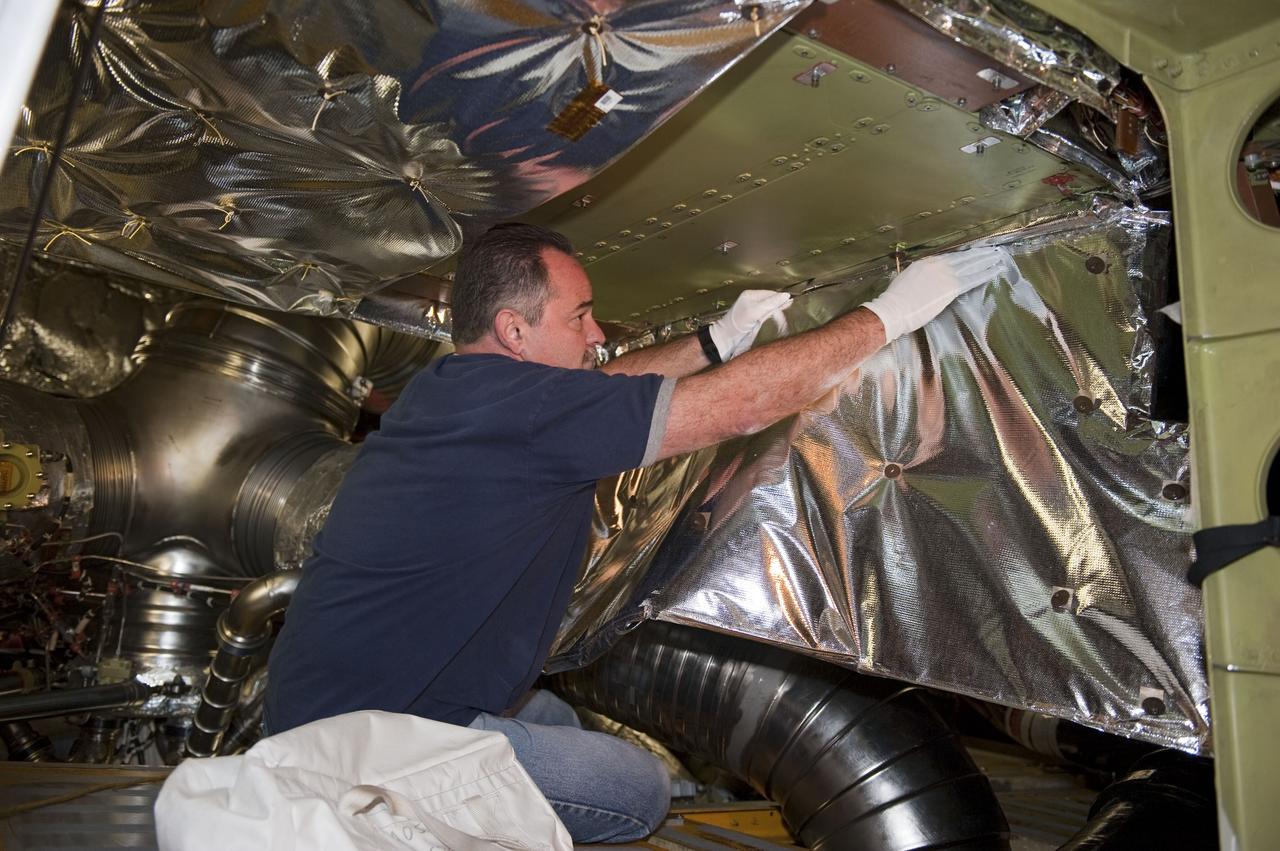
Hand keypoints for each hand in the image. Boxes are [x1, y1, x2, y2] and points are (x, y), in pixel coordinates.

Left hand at [708, 290, 791, 360]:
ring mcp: (756, 313)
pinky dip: (775, 322)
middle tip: (784, 319)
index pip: (771, 294)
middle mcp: (754, 303)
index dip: (780, 299)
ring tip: (782, 325)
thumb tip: (785, 295)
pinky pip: (770, 319)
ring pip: (773, 311)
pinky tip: (779, 326)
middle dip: (780, 309)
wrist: (726, 341)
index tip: (789, 305)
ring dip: (778, 317)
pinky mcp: (757, 323)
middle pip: (773, 302)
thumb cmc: (735, 325)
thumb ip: (770, 303)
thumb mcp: (754, 312)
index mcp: (751, 296)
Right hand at [863, 246, 1011, 340]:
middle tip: (993, 250)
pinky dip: (986, 272)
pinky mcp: (952, 288)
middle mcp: (938, 265)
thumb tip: (921, 281)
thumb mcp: (904, 281)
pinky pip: (973, 278)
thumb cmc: (894, 300)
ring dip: (986, 260)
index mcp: (926, 262)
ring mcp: (946, 275)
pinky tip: (996, 269)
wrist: (893, 309)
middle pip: (963, 257)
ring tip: (998, 256)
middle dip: (979, 254)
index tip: (973, 252)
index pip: (950, 257)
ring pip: (971, 265)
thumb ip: (917, 277)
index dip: (964, 254)